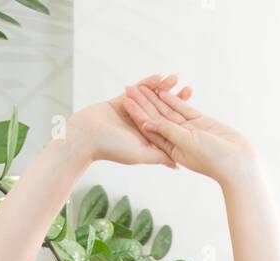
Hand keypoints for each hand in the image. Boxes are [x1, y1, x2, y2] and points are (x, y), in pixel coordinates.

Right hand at [66, 72, 193, 168]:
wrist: (85, 136)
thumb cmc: (111, 148)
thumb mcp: (140, 154)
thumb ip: (159, 157)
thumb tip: (179, 165)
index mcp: (146, 139)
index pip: (167, 127)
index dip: (180, 118)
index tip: (194, 110)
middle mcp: (139, 127)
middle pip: (161, 111)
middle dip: (175, 100)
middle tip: (189, 89)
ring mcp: (130, 114)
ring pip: (150, 99)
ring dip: (162, 89)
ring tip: (175, 77)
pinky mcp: (121, 102)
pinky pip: (136, 91)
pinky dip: (146, 84)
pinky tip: (158, 76)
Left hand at [121, 81, 257, 187]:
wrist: (236, 161)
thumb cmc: (213, 159)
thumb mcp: (187, 143)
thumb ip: (168, 131)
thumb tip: (147, 123)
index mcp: (168, 150)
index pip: (149, 129)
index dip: (137, 114)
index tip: (125, 101)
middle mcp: (175, 140)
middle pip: (155, 118)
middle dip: (143, 103)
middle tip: (129, 87)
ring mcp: (187, 131)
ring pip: (168, 112)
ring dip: (156, 98)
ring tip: (143, 84)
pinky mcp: (199, 123)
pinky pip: (183, 109)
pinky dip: (174, 100)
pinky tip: (163, 90)